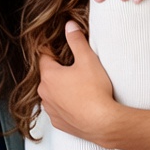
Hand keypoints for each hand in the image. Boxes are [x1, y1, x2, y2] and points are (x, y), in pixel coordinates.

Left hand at [38, 21, 117, 143]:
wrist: (104, 124)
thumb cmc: (95, 92)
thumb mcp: (88, 59)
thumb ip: (77, 40)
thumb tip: (69, 25)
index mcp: (49, 75)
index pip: (44, 56)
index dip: (53, 51)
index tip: (60, 49)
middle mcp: (45, 93)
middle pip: (48, 76)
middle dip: (59, 71)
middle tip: (75, 69)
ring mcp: (51, 110)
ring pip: (52, 94)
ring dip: (61, 89)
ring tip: (79, 88)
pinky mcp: (59, 123)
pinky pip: (58, 110)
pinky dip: (65, 106)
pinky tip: (78, 104)